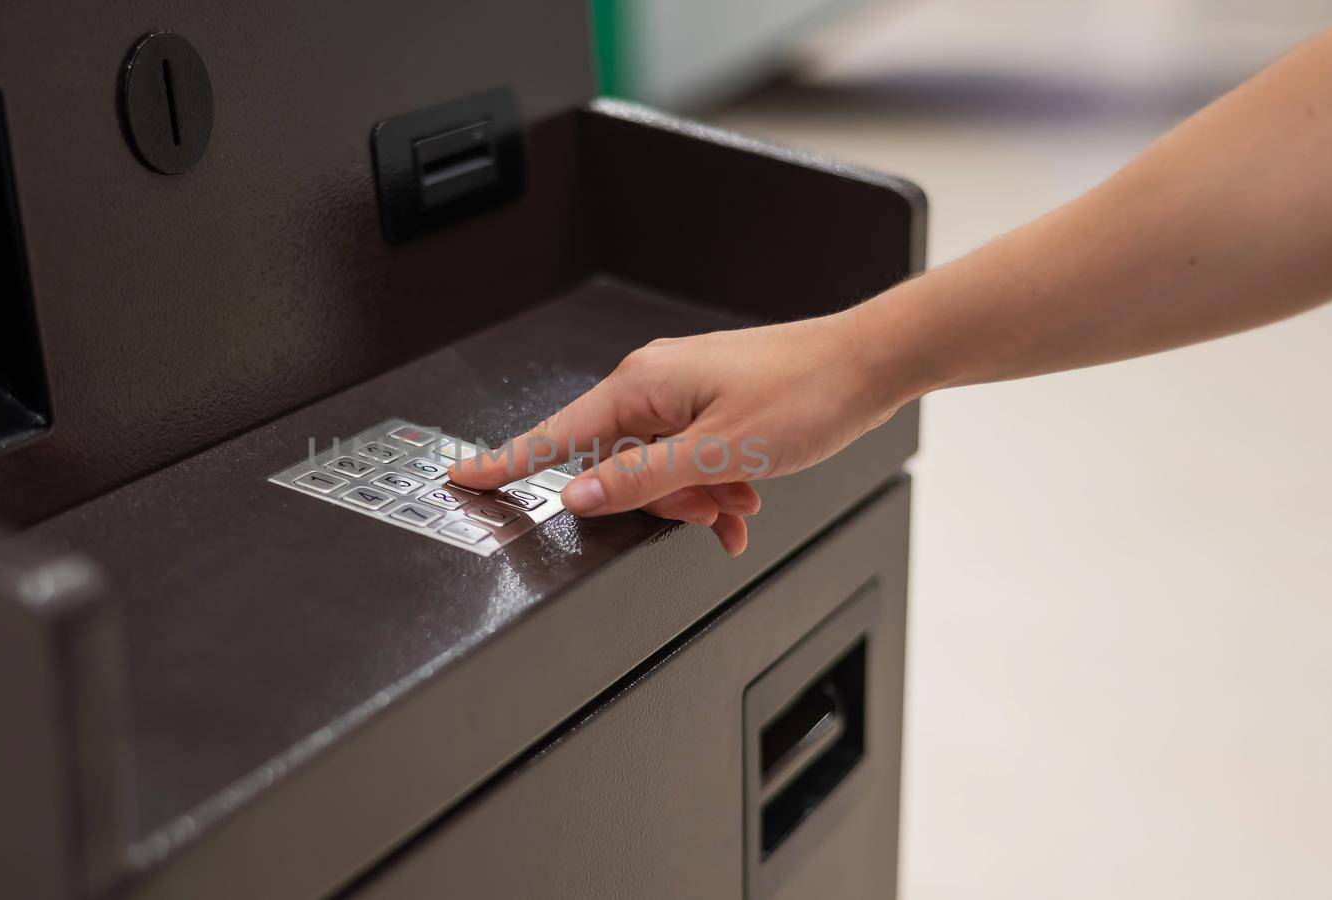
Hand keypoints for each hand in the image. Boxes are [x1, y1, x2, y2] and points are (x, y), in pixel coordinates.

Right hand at [447, 309, 913, 555]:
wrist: (868, 363)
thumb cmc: (805, 395)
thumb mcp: (719, 453)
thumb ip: (642, 481)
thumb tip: (576, 497)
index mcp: (642, 386)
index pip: (555, 435)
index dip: (507, 463)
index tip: (463, 480)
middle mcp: (653, 382)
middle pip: (616, 466)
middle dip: (661, 500)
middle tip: (712, 507)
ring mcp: (682, 391)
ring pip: (658, 469)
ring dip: (697, 497)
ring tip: (743, 501)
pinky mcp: (708, 402)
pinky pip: (688, 458)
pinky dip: (712, 485)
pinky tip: (744, 500)